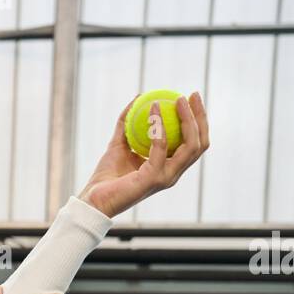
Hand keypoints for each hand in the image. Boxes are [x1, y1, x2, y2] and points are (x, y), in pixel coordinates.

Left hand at [77, 91, 209, 217]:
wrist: (93, 199)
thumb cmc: (107, 176)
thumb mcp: (119, 143)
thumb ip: (128, 123)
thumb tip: (138, 97)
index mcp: (169, 167)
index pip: (194, 143)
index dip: (197, 120)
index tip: (190, 97)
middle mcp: (172, 173)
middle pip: (199, 144)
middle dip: (200, 117)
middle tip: (192, 94)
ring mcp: (165, 177)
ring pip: (190, 146)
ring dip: (188, 119)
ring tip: (179, 99)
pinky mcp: (153, 178)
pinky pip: (161, 146)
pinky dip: (159, 125)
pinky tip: (153, 108)